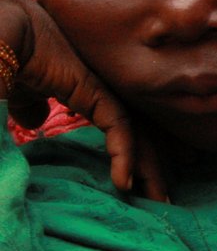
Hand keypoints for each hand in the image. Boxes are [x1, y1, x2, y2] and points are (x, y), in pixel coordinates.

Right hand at [0, 0, 165, 197]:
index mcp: (88, 87)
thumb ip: (32, 104)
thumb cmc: (3, 49)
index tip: (146, 181)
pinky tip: (125, 182)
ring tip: (159, 201)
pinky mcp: (90, 86)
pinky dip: (124, 154)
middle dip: (157, 165)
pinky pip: (118, 124)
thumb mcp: (20, 89)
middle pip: (142, 130)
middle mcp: (103, 87)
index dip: (139, 152)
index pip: (124, 125)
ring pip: (138, 132)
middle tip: (167, 199)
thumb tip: (33, 122)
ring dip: (150, 169)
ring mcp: (100, 85)